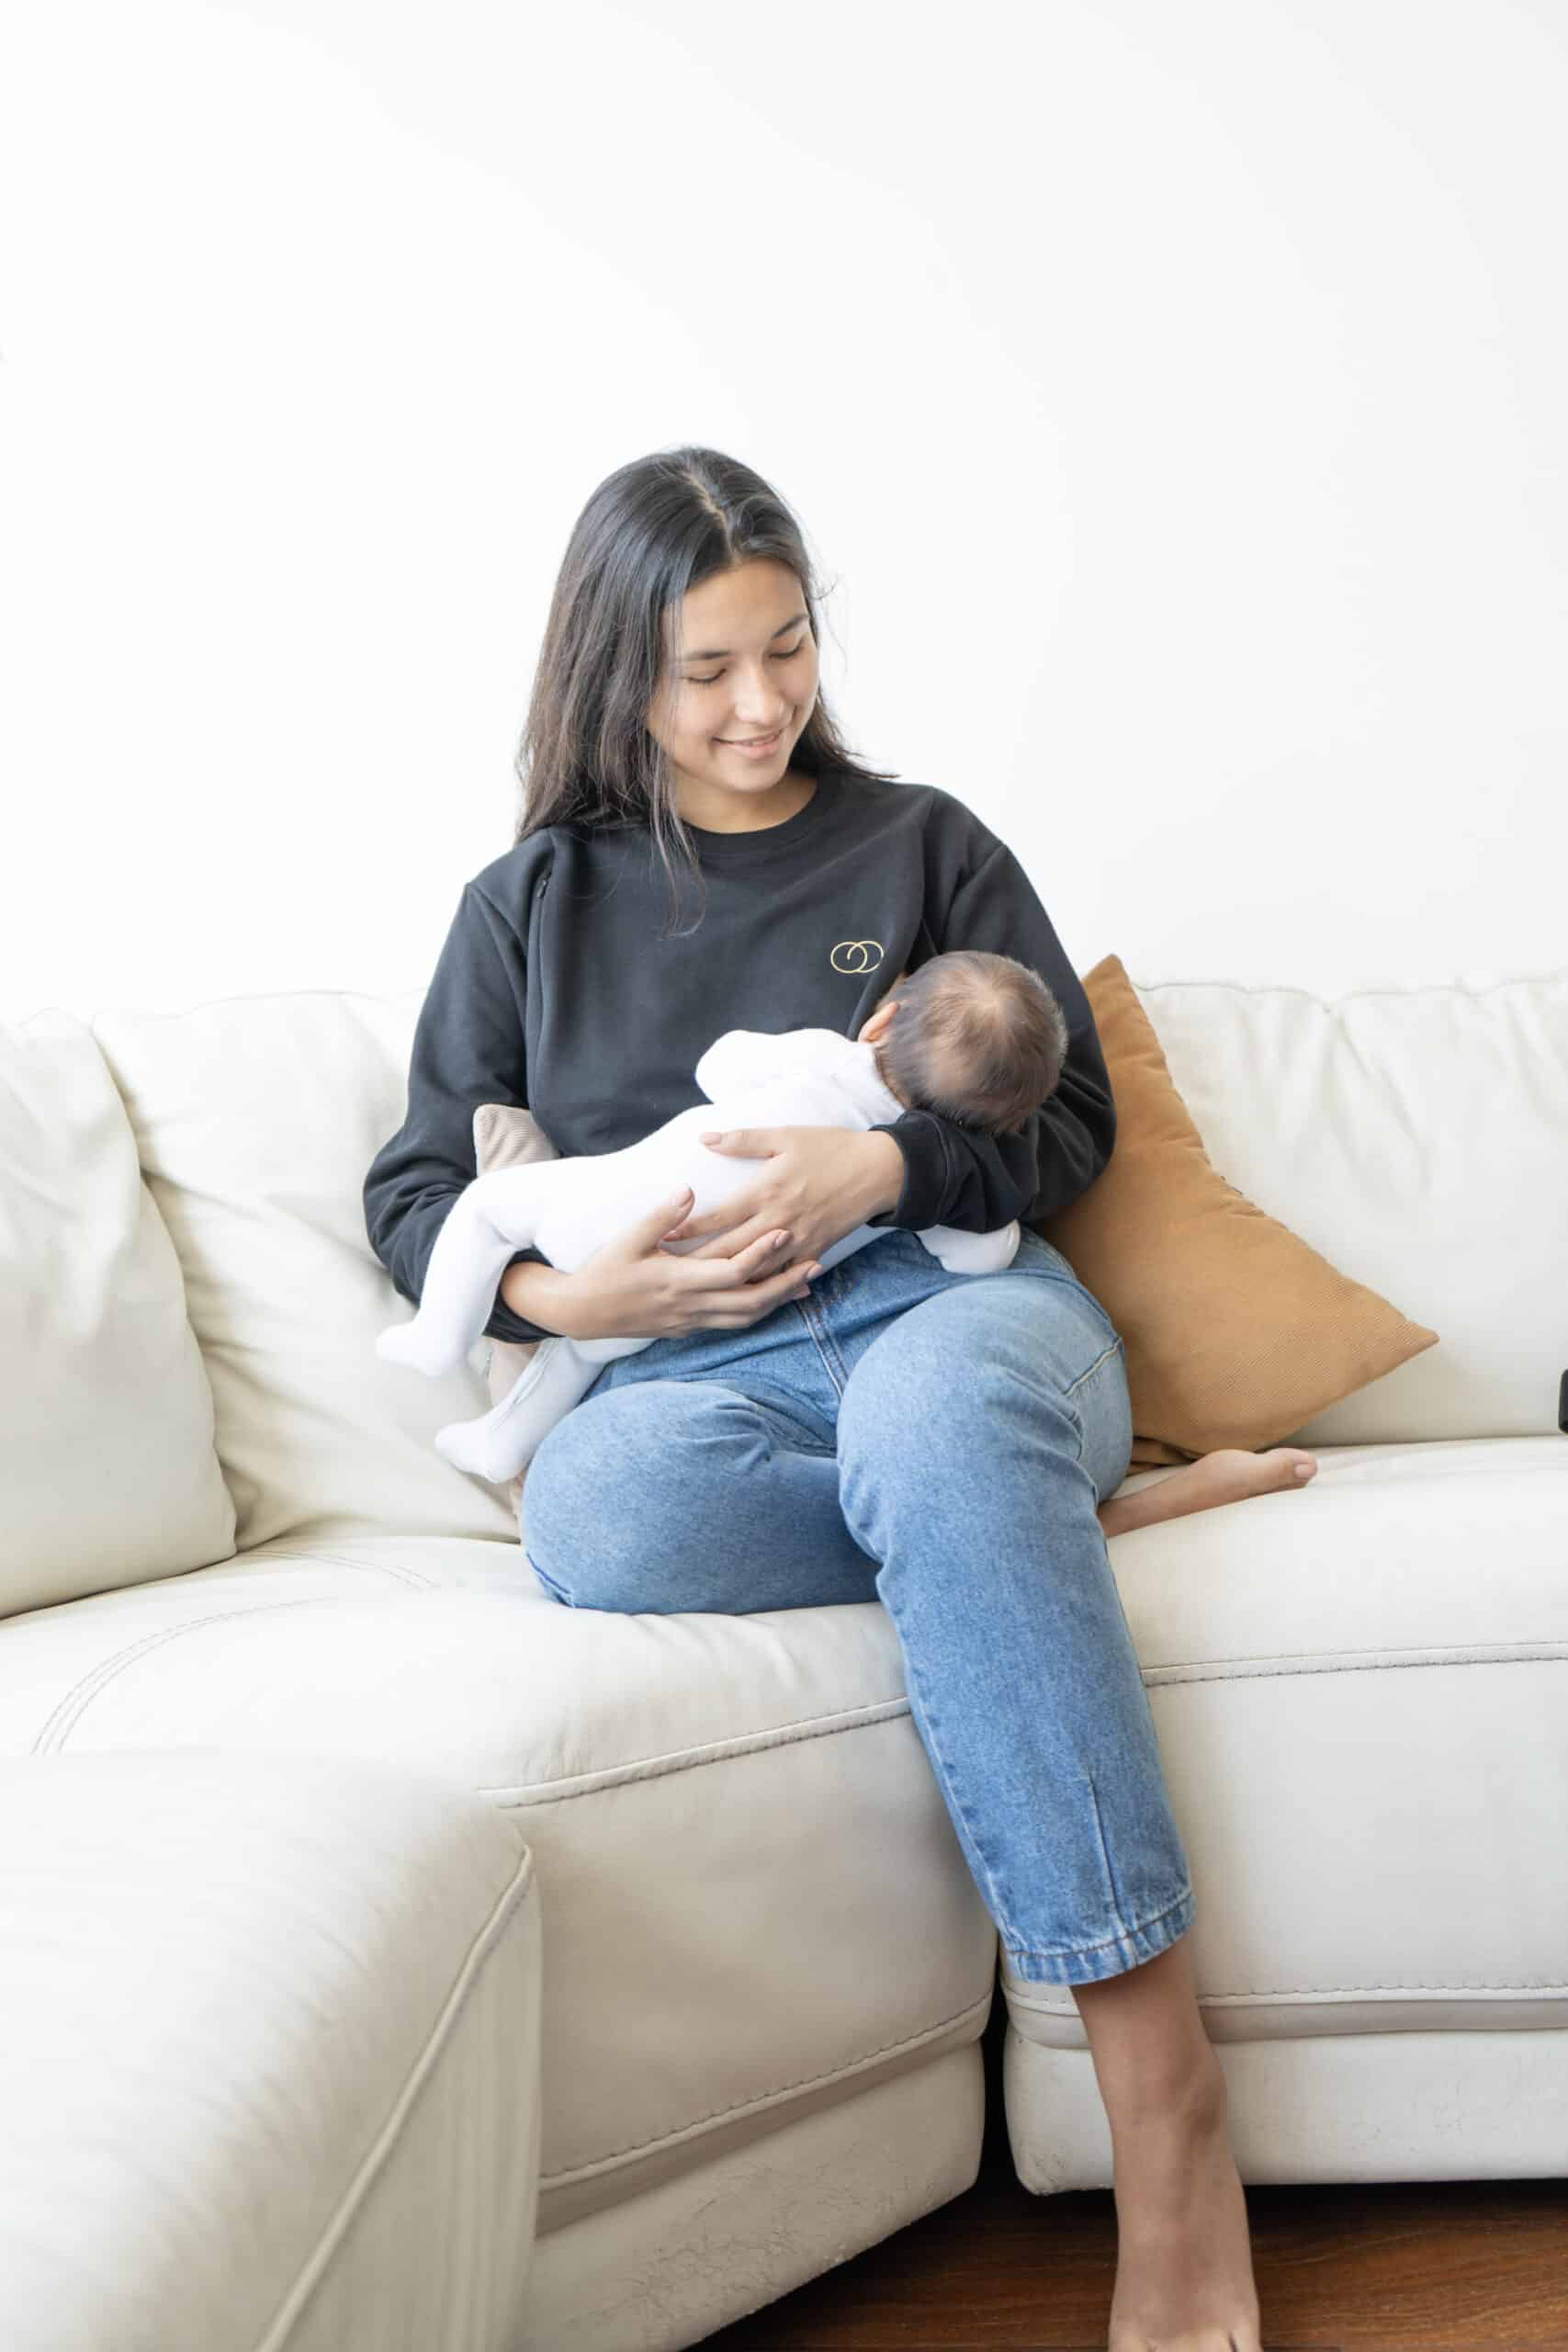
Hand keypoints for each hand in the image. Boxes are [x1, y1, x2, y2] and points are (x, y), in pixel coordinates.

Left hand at [662, 1126, 897, 1268]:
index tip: (664, 1236)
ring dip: (726, 1281)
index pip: (719, 1216)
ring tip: (697, 1289)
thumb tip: (705, 1138)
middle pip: (731, 1250)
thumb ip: (743, 1139)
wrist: (877, 1170)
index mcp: (767, 1191)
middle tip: (669, 1274)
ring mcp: (798, 1240)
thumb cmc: (830, 1148)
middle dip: (698, 1263)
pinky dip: (764, 1288)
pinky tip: (743, 1298)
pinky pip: (785, 1276)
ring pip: (755, 1270)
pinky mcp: (814, 1250)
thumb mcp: (785, 1136)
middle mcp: (779, 1220)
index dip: (690, 1228)